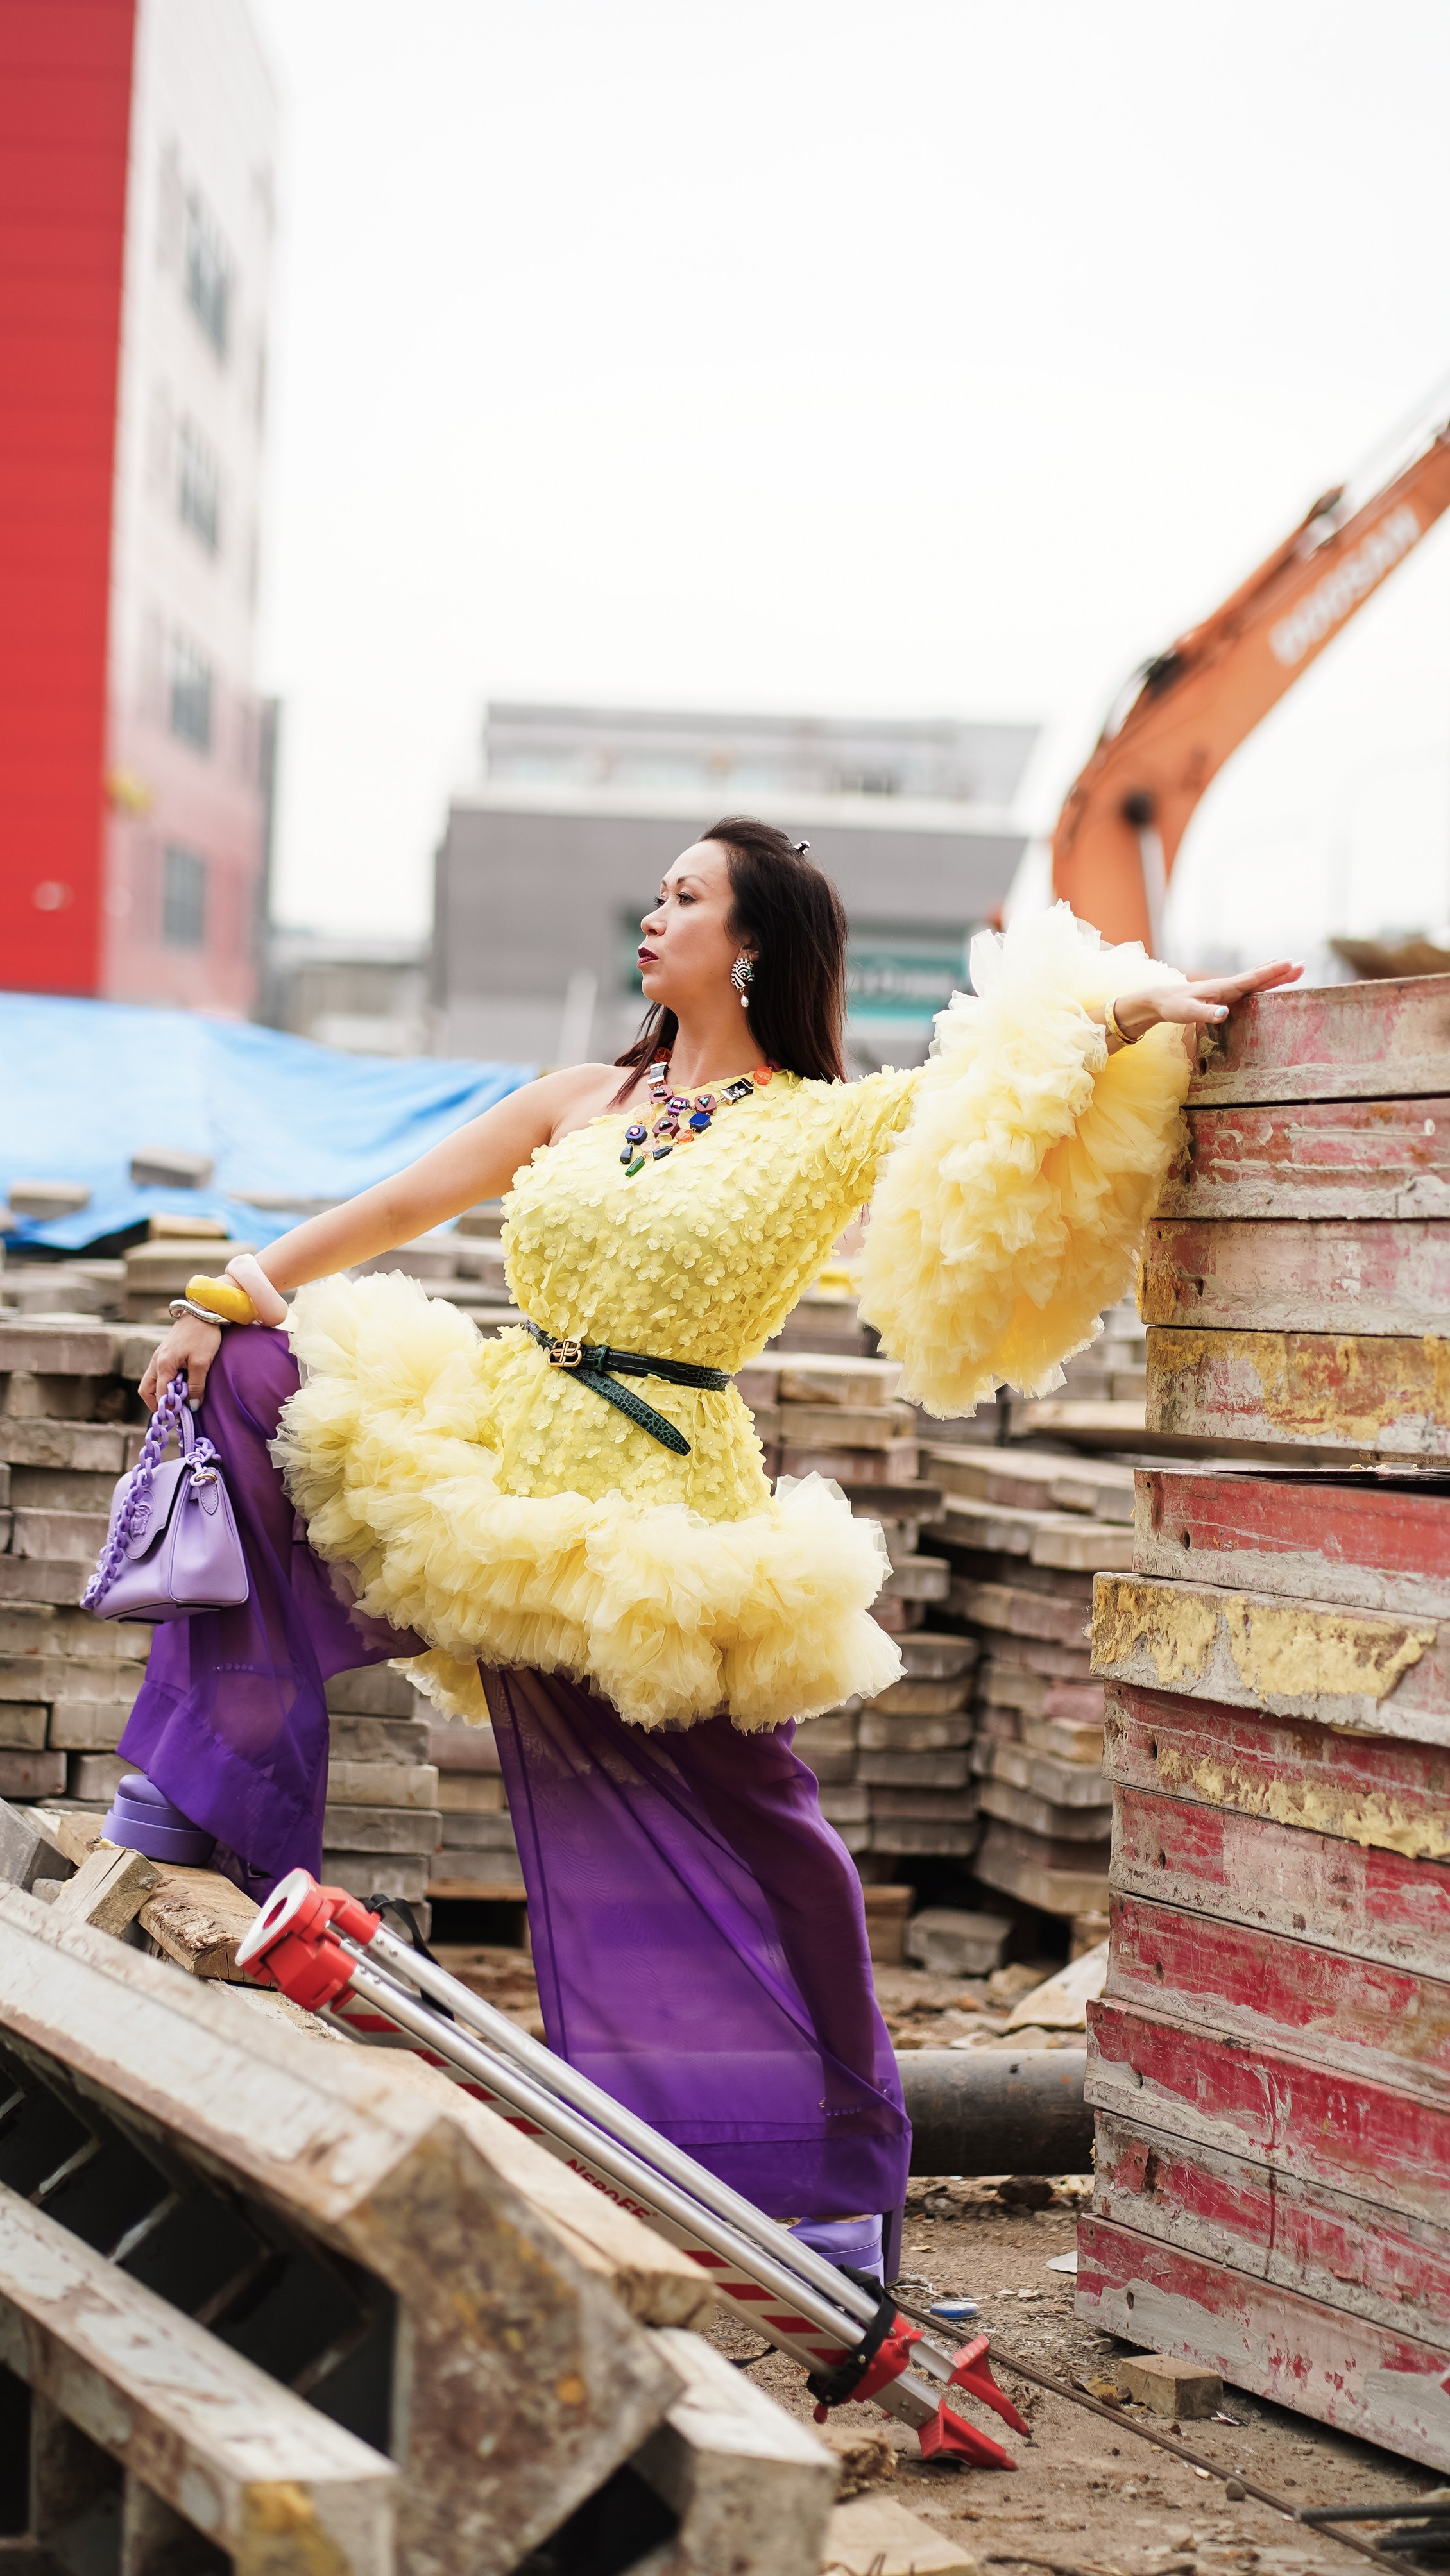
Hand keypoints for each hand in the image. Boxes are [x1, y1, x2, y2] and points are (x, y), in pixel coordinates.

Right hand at [138, 1314, 222, 1411]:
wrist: (203, 1311)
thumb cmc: (203, 1334)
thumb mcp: (202, 1362)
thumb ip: (196, 1385)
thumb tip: (192, 1406)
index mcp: (163, 1365)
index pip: (158, 1394)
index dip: (167, 1408)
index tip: (179, 1416)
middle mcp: (156, 1361)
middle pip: (146, 1390)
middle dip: (156, 1403)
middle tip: (174, 1411)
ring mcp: (159, 1356)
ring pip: (151, 1382)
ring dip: (161, 1393)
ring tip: (179, 1398)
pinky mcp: (165, 1353)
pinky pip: (158, 1374)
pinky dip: (165, 1383)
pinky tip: (181, 1384)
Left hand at [1112, 958, 1302, 1048]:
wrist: (1159, 1000)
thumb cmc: (1173, 1007)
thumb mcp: (1188, 1013)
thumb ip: (1206, 1014)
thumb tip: (1225, 1013)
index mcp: (1223, 988)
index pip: (1252, 979)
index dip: (1272, 973)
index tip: (1291, 965)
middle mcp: (1228, 986)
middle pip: (1259, 977)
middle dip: (1281, 972)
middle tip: (1303, 965)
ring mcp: (1226, 990)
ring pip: (1256, 980)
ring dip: (1274, 975)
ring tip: (1294, 969)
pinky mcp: (1223, 995)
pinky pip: (1249, 987)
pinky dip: (1262, 982)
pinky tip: (1266, 982)